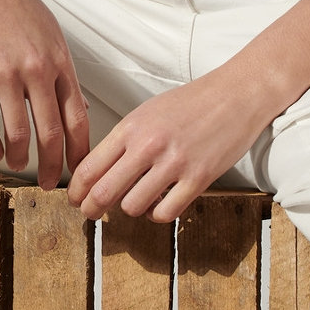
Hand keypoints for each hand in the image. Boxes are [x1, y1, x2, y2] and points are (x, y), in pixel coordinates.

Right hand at [0, 0, 91, 189]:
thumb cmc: (12, 2)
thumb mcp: (50, 31)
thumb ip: (63, 70)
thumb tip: (79, 106)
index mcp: (59, 60)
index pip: (78, 117)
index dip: (81, 150)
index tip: (81, 170)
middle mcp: (37, 69)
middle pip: (52, 132)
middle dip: (55, 166)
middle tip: (53, 185)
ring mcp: (7, 73)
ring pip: (19, 132)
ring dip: (20, 158)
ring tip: (18, 166)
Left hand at [65, 62, 282, 222]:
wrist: (235, 94)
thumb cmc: (191, 102)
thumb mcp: (147, 112)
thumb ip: (124, 140)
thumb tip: (100, 170)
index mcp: (131, 126)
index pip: (89, 167)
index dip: (76, 190)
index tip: (74, 199)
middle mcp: (148, 145)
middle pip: (103, 192)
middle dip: (91, 209)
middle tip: (90, 214)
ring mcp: (174, 163)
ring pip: (132, 206)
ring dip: (129, 210)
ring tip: (135, 201)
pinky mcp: (198, 178)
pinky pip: (165, 213)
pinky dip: (157, 215)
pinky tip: (160, 205)